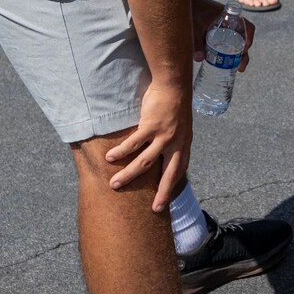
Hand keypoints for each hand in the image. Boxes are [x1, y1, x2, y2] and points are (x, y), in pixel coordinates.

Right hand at [104, 81, 192, 210]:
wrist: (173, 84)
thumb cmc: (173, 103)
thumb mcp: (179, 125)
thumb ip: (173, 139)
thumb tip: (163, 150)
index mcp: (183, 144)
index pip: (180, 170)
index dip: (174, 186)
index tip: (167, 200)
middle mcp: (176, 143)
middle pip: (169, 174)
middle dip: (162, 193)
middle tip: (155, 209)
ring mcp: (164, 135)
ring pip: (145, 162)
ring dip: (129, 175)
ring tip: (114, 185)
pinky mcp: (151, 126)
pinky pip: (134, 143)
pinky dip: (121, 151)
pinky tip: (110, 158)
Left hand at [191, 0, 253, 71]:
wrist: (185, 0)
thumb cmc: (192, 9)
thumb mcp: (194, 26)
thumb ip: (196, 42)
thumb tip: (200, 59)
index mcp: (230, 17)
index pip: (248, 27)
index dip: (250, 39)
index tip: (244, 50)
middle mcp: (230, 23)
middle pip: (244, 39)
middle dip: (244, 54)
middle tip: (241, 68)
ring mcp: (224, 28)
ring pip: (236, 42)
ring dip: (237, 54)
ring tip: (235, 68)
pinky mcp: (216, 32)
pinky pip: (227, 42)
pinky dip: (228, 51)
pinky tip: (223, 62)